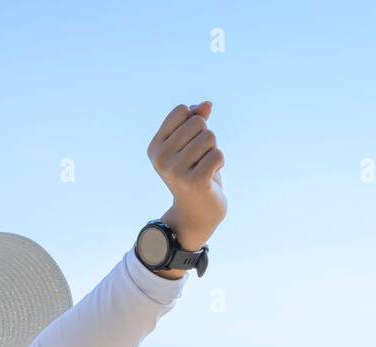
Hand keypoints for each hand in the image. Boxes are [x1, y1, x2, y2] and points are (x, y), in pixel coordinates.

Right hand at [147, 101, 225, 261]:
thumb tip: (207, 105)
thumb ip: (196, 120)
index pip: (182, 110)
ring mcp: (176, 171)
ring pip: (210, 137)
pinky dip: (219, 163)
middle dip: (205, 138)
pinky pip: (218, 154)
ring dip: (213, 151)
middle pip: (198, 123)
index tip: (190, 143)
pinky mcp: (194, 182)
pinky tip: (210, 176)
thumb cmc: (194, 173)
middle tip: (199, 159)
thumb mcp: (191, 144)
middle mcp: (161, 158)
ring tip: (204, 167)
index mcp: (156, 146)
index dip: (194, 122)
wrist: (196, 212)